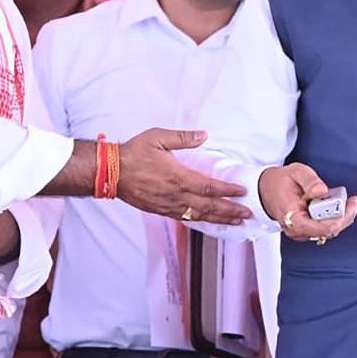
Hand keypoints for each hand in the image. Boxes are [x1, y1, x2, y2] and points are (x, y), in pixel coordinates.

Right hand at [117, 128, 250, 224]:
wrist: (110, 172)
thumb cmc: (133, 153)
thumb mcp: (158, 138)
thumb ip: (183, 138)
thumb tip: (203, 135)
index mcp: (178, 177)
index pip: (209, 187)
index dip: (227, 191)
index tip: (242, 192)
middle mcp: (175, 195)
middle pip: (208, 207)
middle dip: (230, 211)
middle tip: (246, 214)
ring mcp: (168, 205)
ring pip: (198, 216)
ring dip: (219, 220)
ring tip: (235, 222)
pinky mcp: (160, 210)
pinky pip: (185, 218)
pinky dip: (200, 221)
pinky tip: (208, 222)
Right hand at [257, 164, 356, 242]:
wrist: (266, 190)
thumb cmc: (280, 182)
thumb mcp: (295, 172)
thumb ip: (310, 180)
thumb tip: (322, 191)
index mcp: (292, 217)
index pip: (318, 228)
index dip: (337, 219)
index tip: (349, 207)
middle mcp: (297, 229)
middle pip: (327, 231)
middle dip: (344, 217)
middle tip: (355, 202)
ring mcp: (302, 232)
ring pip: (328, 231)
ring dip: (342, 218)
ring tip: (352, 202)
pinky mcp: (307, 230)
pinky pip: (325, 228)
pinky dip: (336, 218)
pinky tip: (343, 207)